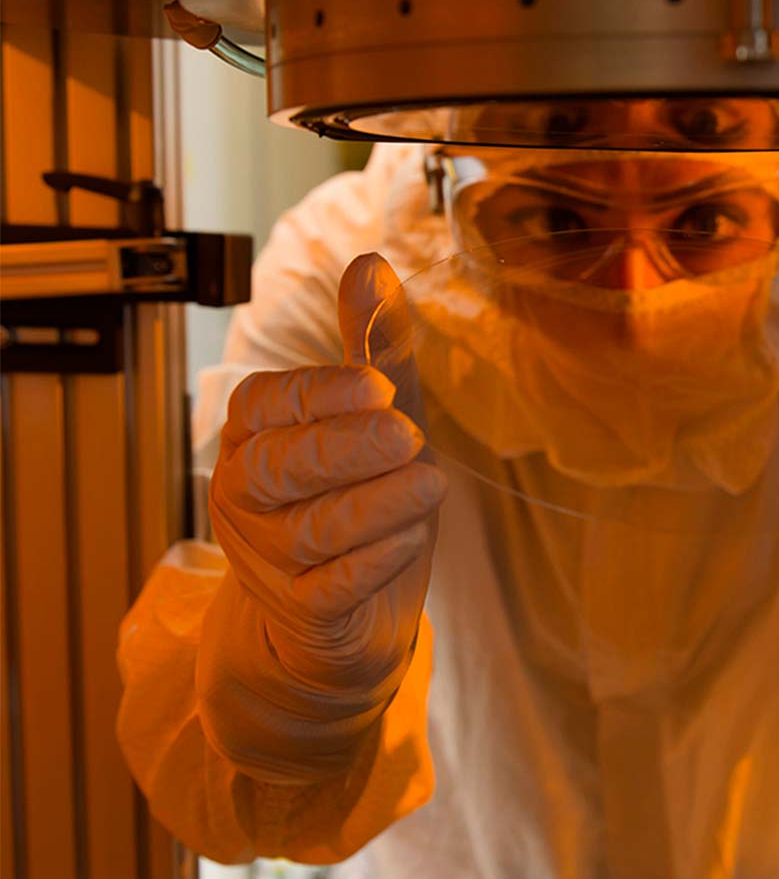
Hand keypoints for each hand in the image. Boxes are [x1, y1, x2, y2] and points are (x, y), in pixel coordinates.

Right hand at [208, 253, 444, 692]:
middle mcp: (247, 496)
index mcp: (255, 436)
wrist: (338, 615)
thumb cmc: (357, 494)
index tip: (378, 383)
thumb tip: (370, 263)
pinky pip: (333, 589)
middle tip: (408, 432)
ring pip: (313, 529)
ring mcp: (270, 560)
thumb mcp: (376, 416)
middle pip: (279, 467)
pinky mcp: (306, 614)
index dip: (318, 392)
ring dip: (375, 504)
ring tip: (431, 483)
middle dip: (345, 447)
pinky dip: (374, 562)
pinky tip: (409, 540)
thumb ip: (376, 347)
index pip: (265, 403)